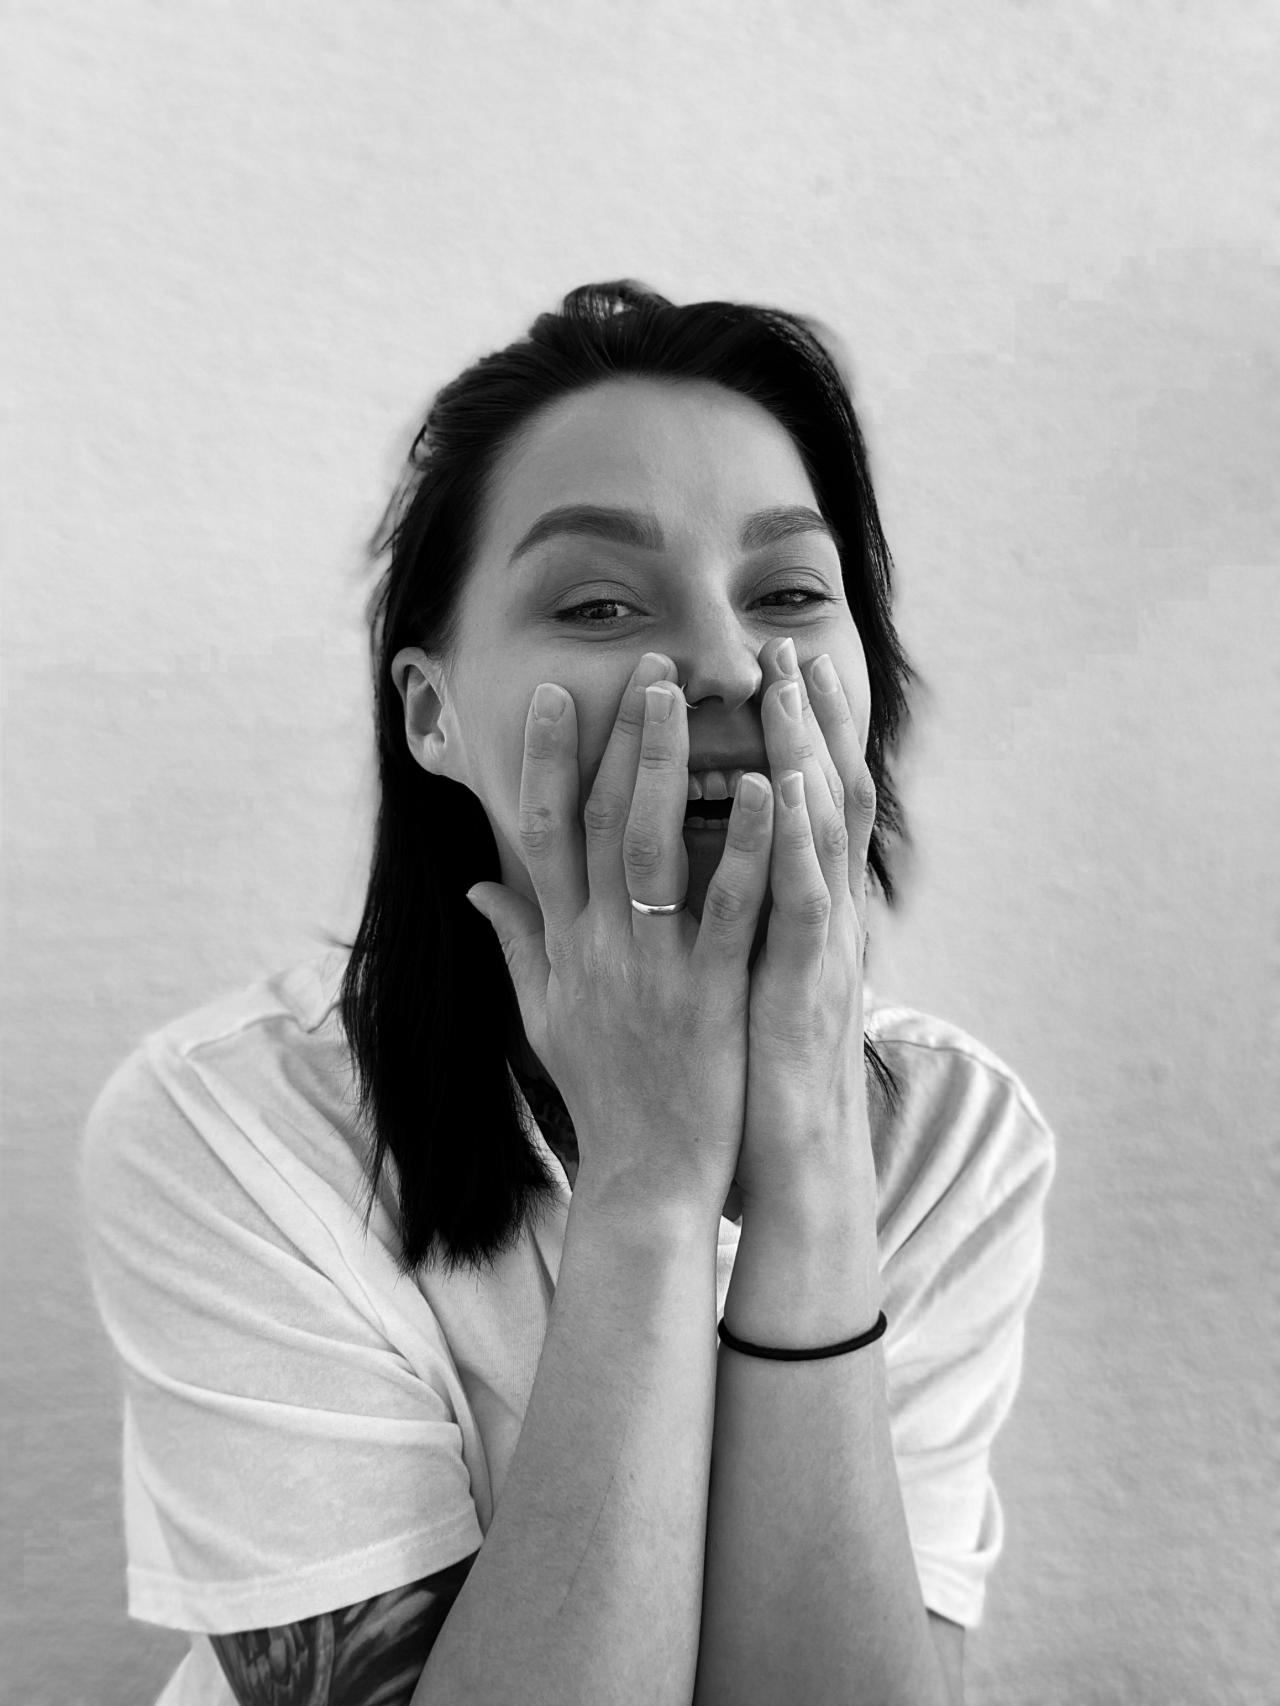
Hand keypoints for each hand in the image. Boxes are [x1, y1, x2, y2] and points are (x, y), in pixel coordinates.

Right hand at [466, 654, 775, 1220]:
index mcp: (562, 943)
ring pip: (658, 848)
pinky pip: (734, 909)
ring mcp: (656, 967)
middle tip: (646, 669)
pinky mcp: (714, 994)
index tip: (559, 696)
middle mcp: (601, 944)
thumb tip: (478, 885)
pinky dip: (748, 847)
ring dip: (672, 768)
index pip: (544, 831)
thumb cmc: (599, 1090)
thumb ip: (515, 942)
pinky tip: (771, 791)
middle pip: (602, 821)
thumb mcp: (540, 1014)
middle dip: (620, 739)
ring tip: (690, 701)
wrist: (648, 1176)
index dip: (548, 760)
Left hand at [736, 637, 877, 1214]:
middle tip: (788, 646)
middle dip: (806, 721)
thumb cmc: (752, 1078)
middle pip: (818, 799)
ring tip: (793, 681)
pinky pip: (800, 901)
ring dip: (806, 751)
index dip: (786, 740)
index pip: (793, 809)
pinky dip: (794, 840)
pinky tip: (781, 785)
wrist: (792, 1165)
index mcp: (792, 915)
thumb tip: (688, 896)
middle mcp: (815, 918)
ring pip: (819, 833)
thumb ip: (705, 932)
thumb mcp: (726, 993)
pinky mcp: (804, 983)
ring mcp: (817, 946)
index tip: (765, 676)